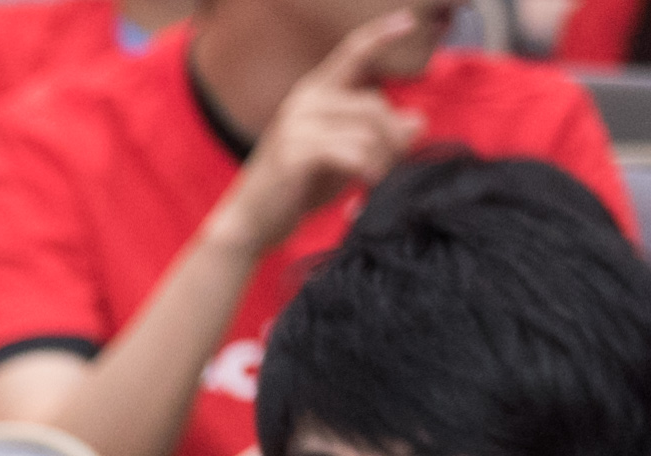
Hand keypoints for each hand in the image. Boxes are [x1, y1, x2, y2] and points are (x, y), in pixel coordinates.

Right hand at [214, 10, 430, 257]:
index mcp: (312, 94)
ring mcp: (296, 125)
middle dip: (394, 137)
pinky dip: (369, 170)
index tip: (408, 21)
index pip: (351, 54)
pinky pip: (354, 153)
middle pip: (375, 106)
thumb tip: (418, 121)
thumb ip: (376, 136)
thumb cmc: (296, 188)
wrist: (250, 221)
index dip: (379, 35)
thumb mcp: (343, 157)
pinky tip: (367, 184)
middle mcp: (303, 102)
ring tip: (378, 179)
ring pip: (368, 131)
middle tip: (394, 165)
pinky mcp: (295, 152)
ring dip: (384, 158)